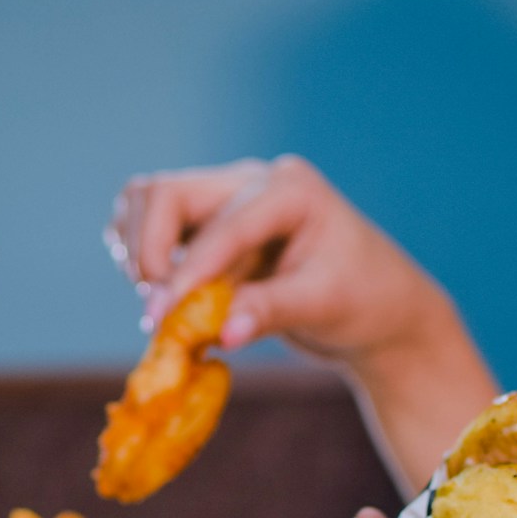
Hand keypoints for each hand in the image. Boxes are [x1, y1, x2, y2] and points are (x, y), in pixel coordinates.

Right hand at [109, 155, 452, 359]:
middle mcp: (251, 183)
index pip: (223, 226)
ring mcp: (225, 201)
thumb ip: (270, 311)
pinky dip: (139, 255)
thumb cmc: (365, 301)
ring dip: (137, 250)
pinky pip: (149, 224)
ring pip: (147, 202)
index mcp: (290, 190)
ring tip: (159, 300)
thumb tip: (222, 334)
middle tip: (158, 309)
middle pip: (165, 194)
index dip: (188, 272)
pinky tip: (160, 292)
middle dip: (148, 251)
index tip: (161, 316)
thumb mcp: (324, 305)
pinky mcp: (207, 227)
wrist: (378, 309)